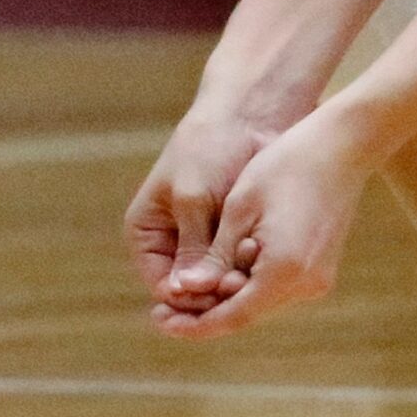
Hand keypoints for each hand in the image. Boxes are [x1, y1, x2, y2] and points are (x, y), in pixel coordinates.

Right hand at [126, 107, 276, 315]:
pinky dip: (253, 267)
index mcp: (146, 234)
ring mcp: (206, 240)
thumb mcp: (195, 198)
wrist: (250, 114)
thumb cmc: (211, 149)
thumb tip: (183, 293)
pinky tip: (270, 265)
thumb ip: (192, 244)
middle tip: (243, 291)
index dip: (188, 301)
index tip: (216, 300)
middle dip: (216, 294)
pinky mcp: (236, 234)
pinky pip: (242, 265)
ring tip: (257, 276)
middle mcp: (173, 244)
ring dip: (237, 282)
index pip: (162, 286)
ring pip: (219, 280)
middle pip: (192, 290)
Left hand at [146, 109, 376, 339]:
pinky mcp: (321, 267)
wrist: (343, 146)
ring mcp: (318, 278)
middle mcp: (306, 284)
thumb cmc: (285, 168)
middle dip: (204, 312)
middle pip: (246, 314)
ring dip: (225, 297)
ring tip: (187, 285)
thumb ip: (214, 258)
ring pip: (260, 302)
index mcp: (284, 272)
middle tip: (162, 307)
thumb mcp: (239, 210)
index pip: (231, 317)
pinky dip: (248, 284)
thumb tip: (184, 291)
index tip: (158, 319)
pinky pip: (277, 287)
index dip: (192, 324)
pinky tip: (223, 269)